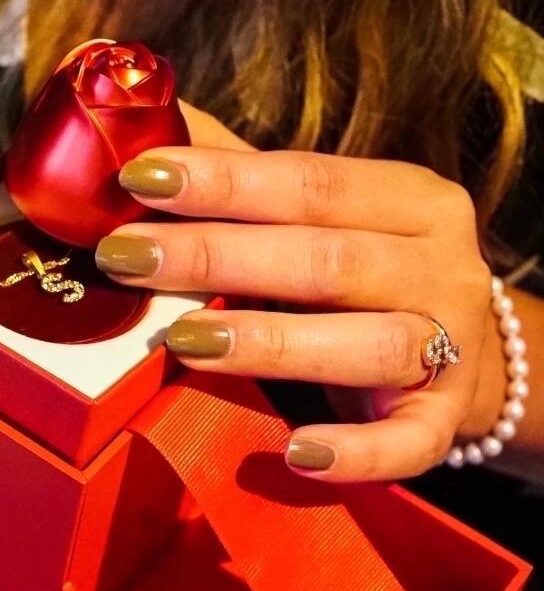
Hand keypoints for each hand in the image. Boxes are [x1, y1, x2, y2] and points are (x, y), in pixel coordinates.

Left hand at [95, 104, 495, 481]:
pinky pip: (408, 442)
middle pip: (324, 259)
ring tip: (183, 342)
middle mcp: (440, 267)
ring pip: (365, 343)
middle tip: (126, 257)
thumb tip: (141, 136)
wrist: (463, 352)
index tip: (139, 179)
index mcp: (409, 200)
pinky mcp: (443, 421)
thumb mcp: (324, 218)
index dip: (222, 180)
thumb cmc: (364, 274)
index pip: (309, 181)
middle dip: (216, 256)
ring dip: (270, 341)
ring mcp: (450, 348)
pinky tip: (296, 455)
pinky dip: (355, 453)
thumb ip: (245, 181)